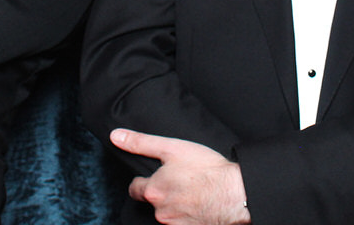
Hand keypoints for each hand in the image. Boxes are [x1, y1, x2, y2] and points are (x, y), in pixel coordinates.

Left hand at [111, 129, 249, 224]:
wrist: (236, 193)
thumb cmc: (207, 170)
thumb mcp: (172, 148)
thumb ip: (141, 143)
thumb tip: (116, 137)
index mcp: (153, 191)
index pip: (135, 188)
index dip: (144, 180)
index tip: (156, 175)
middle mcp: (161, 212)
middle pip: (153, 202)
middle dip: (162, 192)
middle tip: (180, 181)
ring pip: (169, 213)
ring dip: (176, 204)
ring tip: (193, 191)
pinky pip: (183, 222)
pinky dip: (189, 214)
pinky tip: (200, 203)